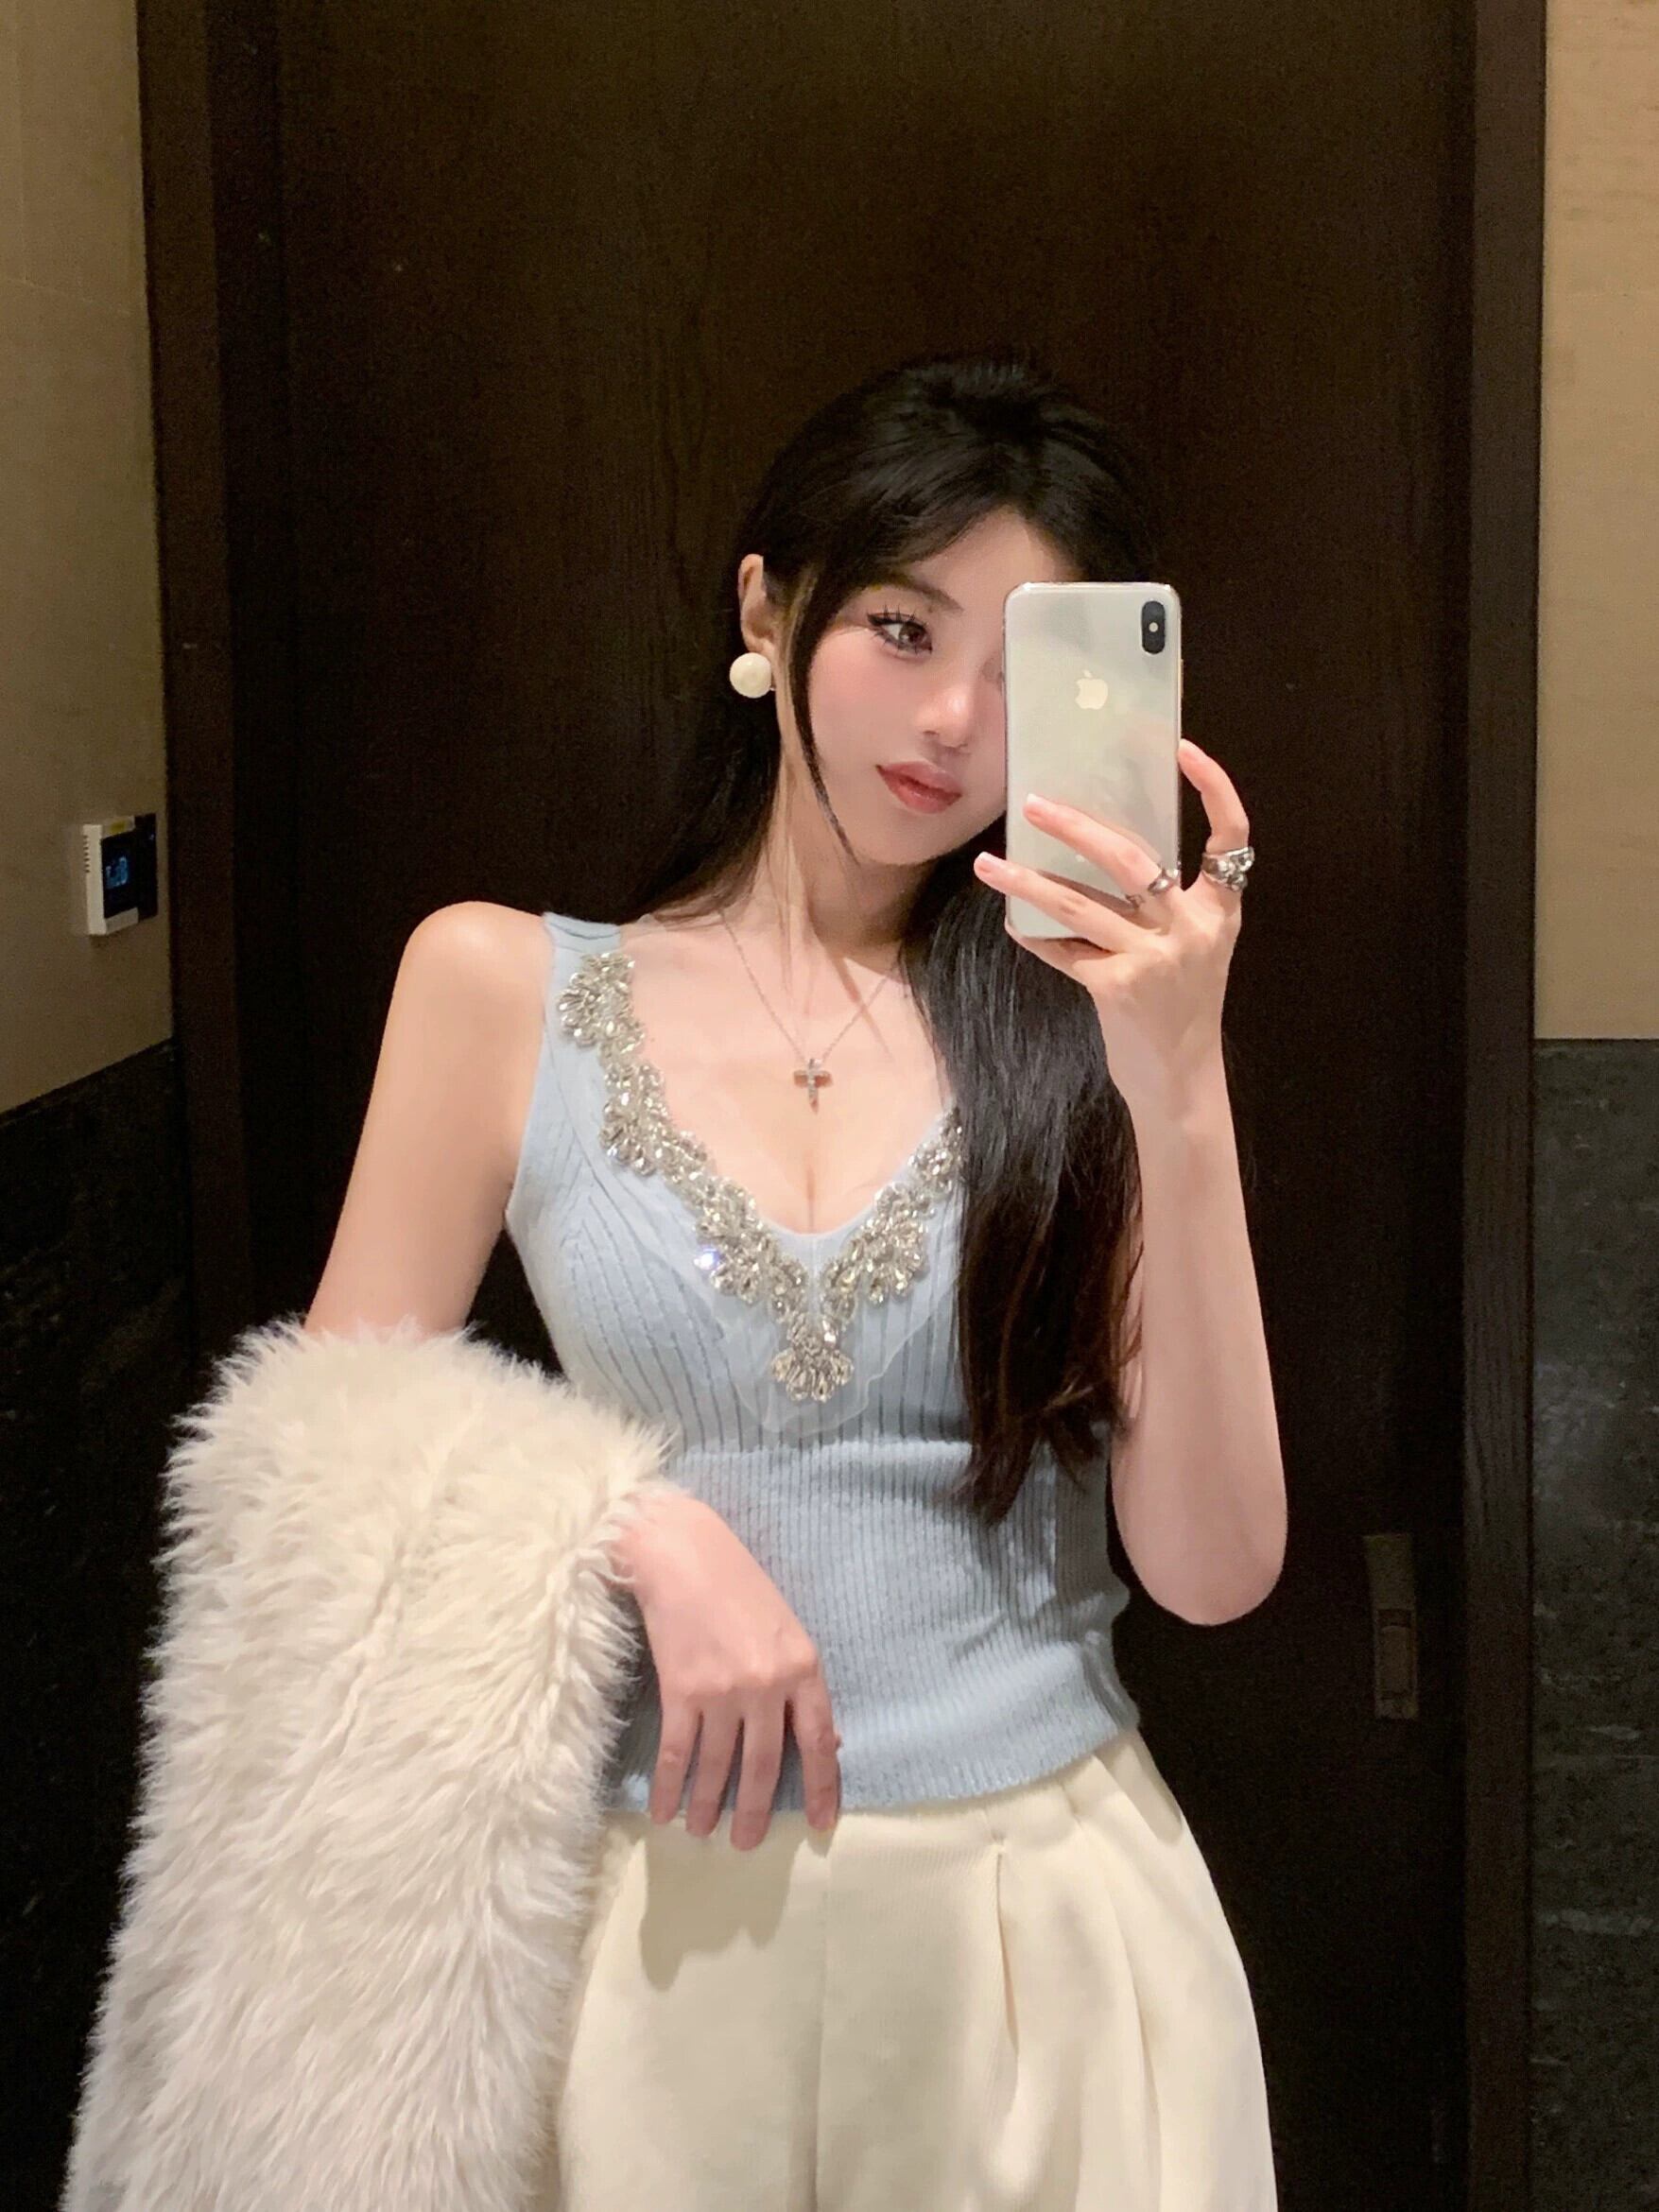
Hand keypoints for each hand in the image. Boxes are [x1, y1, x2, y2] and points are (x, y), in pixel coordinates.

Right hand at [610, 1490, 841, 1847]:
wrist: (682, 1552)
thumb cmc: (737, 1583)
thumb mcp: (787, 1628)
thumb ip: (802, 1682)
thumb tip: (824, 1739)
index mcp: (803, 1666)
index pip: (818, 1741)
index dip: (822, 1787)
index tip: (821, 1824)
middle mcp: (767, 1684)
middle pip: (764, 1765)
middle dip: (756, 1811)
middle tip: (746, 1844)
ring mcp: (724, 1690)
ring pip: (718, 1766)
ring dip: (708, 1806)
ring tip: (702, 1832)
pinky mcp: (682, 1689)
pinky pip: (678, 1753)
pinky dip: (671, 1787)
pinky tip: (665, 1811)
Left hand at [972, 737, 1248, 1117]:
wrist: (1181, 1078)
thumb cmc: (1181, 1004)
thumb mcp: (1193, 946)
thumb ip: (1164, 903)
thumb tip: (1099, 847)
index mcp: (1220, 911)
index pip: (1231, 837)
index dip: (1213, 787)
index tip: (1183, 749)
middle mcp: (1192, 929)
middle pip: (1131, 859)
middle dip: (1076, 828)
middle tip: (1033, 804)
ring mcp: (1154, 959)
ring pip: (1078, 904)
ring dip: (1027, 881)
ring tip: (989, 862)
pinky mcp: (1116, 988)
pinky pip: (1062, 949)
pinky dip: (1031, 934)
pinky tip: (1008, 917)